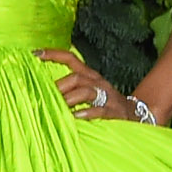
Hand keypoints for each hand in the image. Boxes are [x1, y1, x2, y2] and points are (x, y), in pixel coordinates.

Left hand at [36, 49, 157, 124]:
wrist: (136, 114)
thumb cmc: (105, 103)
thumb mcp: (88, 92)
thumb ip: (68, 89)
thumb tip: (41, 89)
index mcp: (90, 75)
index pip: (71, 59)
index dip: (54, 54)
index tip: (35, 53)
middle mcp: (98, 82)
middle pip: (76, 78)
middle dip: (59, 86)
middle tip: (43, 96)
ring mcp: (107, 96)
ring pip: (86, 92)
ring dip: (69, 99)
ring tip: (58, 106)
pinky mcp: (114, 112)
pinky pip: (100, 110)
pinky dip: (86, 113)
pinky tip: (75, 117)